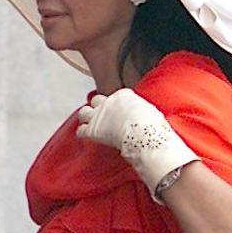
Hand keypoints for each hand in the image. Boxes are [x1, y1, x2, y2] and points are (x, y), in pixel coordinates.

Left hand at [76, 88, 196, 193]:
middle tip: (103, 118)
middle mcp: (108, 101)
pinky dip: (83, 133)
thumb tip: (150, 117)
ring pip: (83, 112)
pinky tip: (89, 138)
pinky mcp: (92, 129)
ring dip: (87, 118)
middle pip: (96, 100)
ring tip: (92, 125)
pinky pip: (81, 130)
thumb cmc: (151, 123)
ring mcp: (98, 115)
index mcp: (123, 95)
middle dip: (98, 108)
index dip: (116, 107)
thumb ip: (143, 111)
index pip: (115, 97)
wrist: (141, 131)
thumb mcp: (151, 111)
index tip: (120, 114)